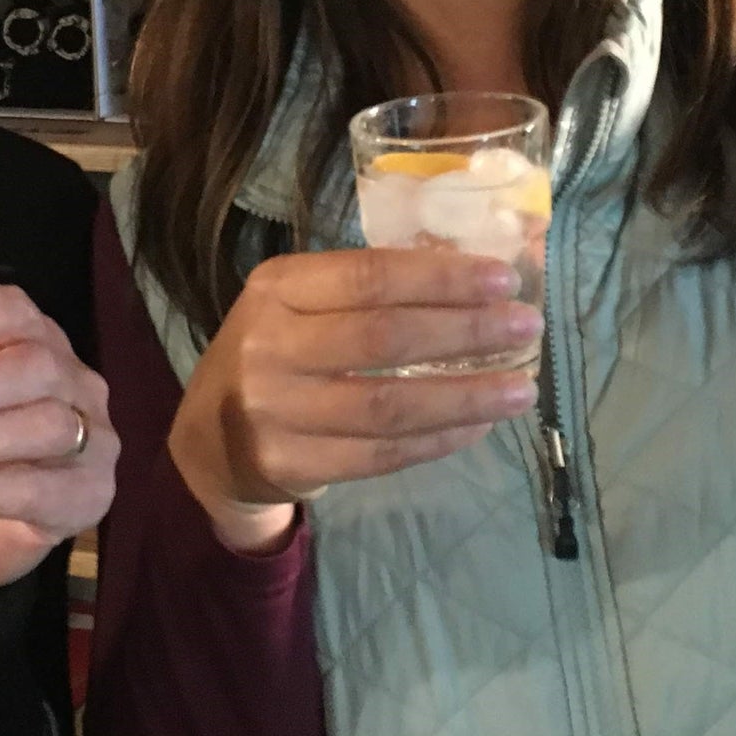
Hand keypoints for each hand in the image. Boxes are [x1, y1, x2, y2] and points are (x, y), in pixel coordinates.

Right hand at [167, 247, 539, 554]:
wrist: (207, 438)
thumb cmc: (274, 353)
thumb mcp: (298, 304)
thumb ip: (365, 290)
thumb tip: (469, 271)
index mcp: (275, 288)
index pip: (368, 276)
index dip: (440, 278)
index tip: (504, 280)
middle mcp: (268, 345)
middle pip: (384, 338)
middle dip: (466, 331)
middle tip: (527, 328)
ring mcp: (274, 410)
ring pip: (389, 404)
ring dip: (465, 396)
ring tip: (521, 390)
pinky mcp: (288, 464)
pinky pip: (381, 453)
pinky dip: (438, 440)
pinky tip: (477, 425)